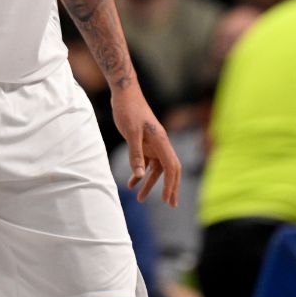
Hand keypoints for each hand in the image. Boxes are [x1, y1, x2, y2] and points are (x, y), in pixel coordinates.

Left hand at [111, 88, 180, 205]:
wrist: (124, 92)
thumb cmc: (128, 110)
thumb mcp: (130, 133)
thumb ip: (135, 154)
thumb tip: (139, 176)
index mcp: (161, 141)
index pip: (171, 167)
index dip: (171, 184)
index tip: (168, 200)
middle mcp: (160, 143)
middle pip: (170, 170)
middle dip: (170, 188)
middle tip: (171, 204)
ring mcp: (153, 143)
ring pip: (155, 168)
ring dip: (149, 183)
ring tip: (140, 199)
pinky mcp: (144, 141)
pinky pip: (145, 161)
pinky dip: (139, 173)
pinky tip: (131, 183)